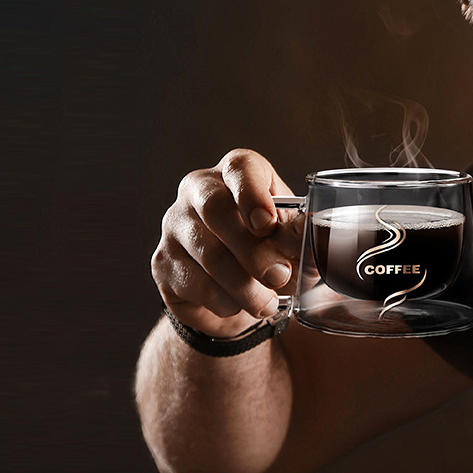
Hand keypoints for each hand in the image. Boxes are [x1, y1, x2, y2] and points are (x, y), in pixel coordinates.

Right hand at [151, 149, 302, 337]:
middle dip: (252, 249)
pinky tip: (239, 304)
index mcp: (236, 173)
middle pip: (215, 208)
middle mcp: (199, 189)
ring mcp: (175, 225)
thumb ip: (298, 234)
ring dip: (244, 285)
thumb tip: (309, 232)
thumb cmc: (269, 251)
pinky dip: (225, 301)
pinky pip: (196, 284)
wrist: (235, 292)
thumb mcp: (291, 239)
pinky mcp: (162, 261)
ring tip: (267, 302)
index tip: (267, 223)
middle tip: (278, 275)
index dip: (252, 193)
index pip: (240, 168)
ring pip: (208, 254)